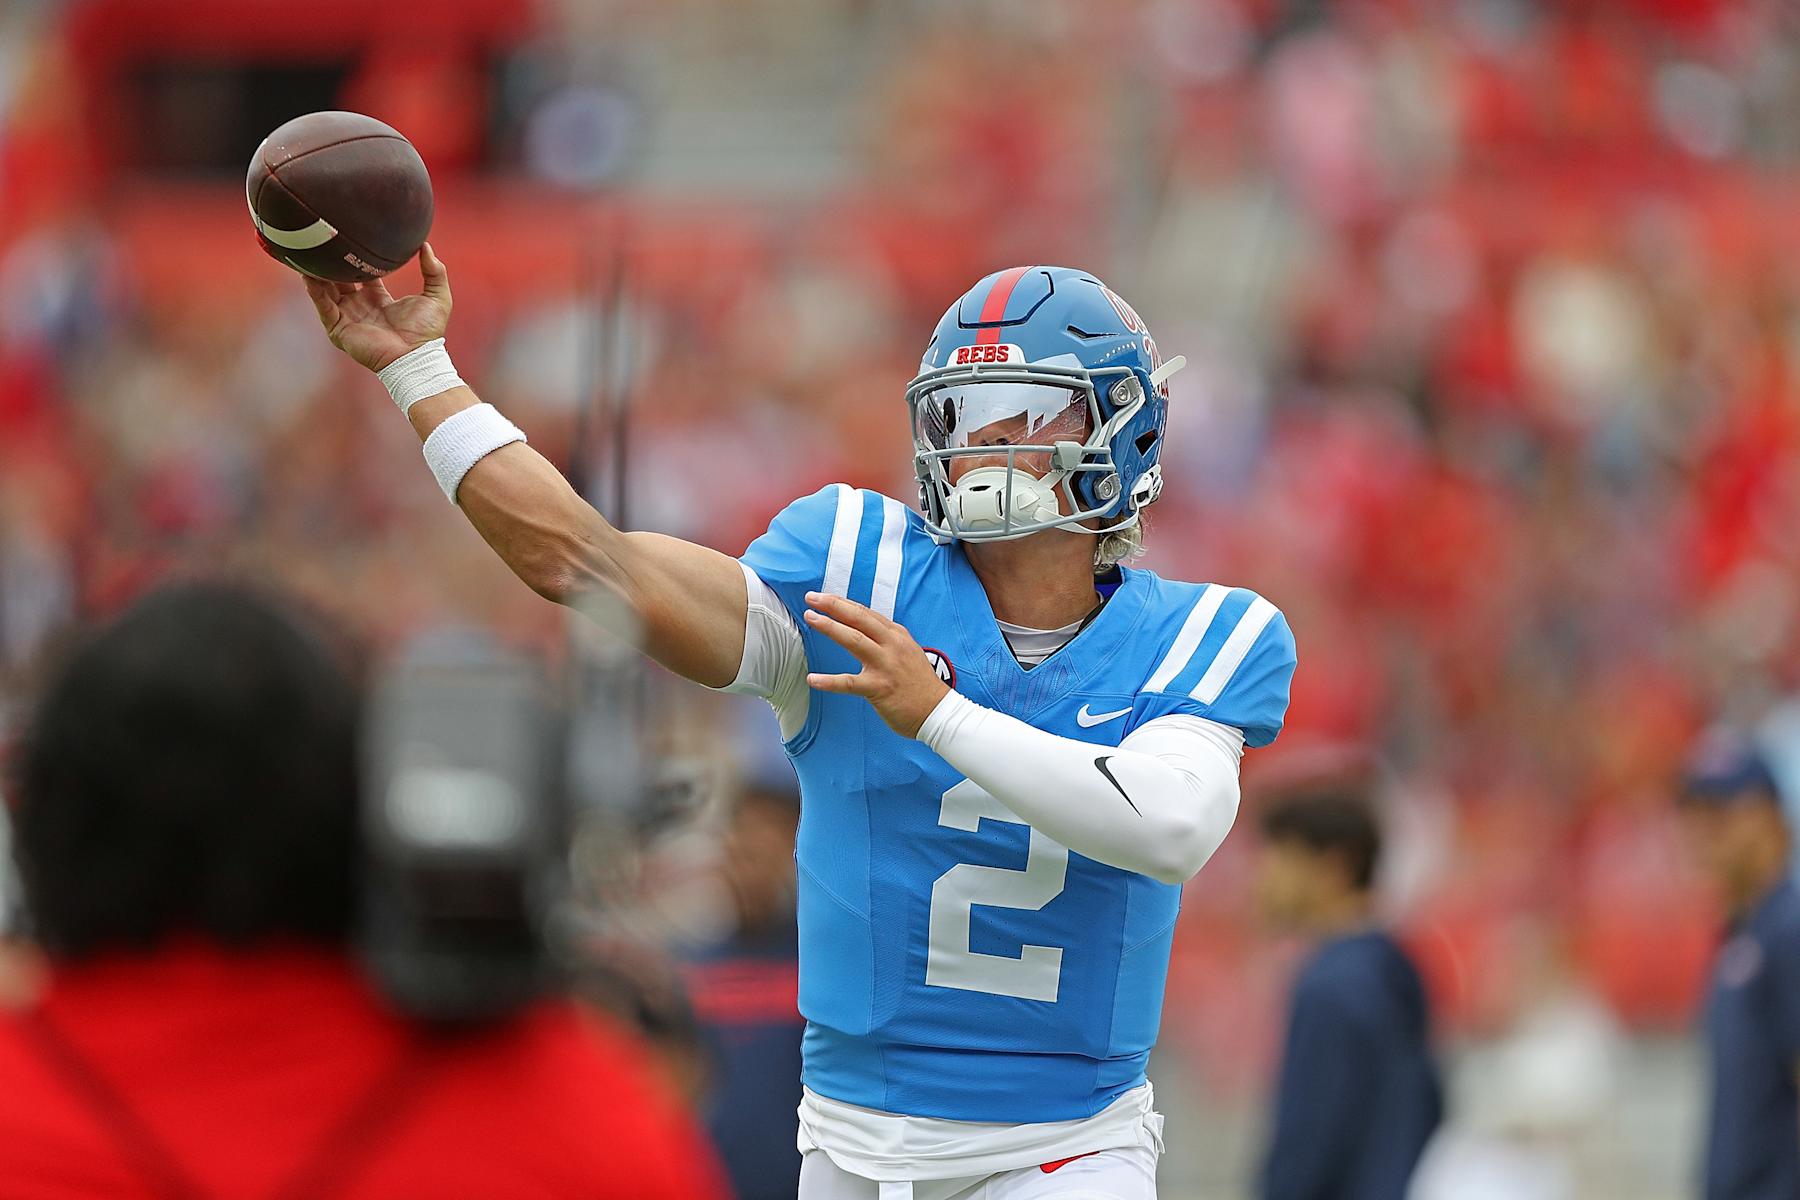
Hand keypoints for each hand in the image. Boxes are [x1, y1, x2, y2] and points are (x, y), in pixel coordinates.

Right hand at [302, 242, 451, 372]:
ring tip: (309, 254)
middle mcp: (360, 306)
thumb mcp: (437, 296)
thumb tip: (426, 245)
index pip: (361, 273)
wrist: (415, 357)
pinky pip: (323, 307)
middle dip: (331, 264)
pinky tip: (308, 276)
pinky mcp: (339, 329)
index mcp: (378, 299)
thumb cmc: (427, 333)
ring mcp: (348, 317)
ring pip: (326, 291)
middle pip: (339, 279)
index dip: (355, 258)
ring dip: (317, 274)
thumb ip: (434, 271)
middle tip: (323, 242)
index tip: (350, 238)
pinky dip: (315, 292)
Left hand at [804, 592, 950, 738]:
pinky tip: (813, 679)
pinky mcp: (880, 688)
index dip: (843, 603)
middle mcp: (892, 645)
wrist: (938, 711)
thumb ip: (887, 639)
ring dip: (830, 627)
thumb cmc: (919, 684)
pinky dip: (829, 681)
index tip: (824, 597)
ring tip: (811, 618)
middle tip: (812, 598)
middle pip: (859, 618)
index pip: (866, 613)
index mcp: (897, 636)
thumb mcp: (908, 652)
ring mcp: (886, 665)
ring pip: (854, 640)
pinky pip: (849, 683)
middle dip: (834, 605)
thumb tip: (864, 629)